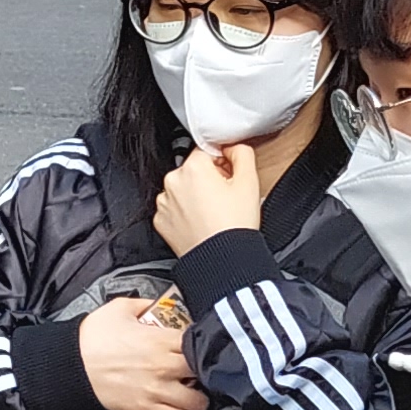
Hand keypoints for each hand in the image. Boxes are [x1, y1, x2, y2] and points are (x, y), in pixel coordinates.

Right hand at [76, 293, 201, 409]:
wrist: (70, 365)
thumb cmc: (91, 338)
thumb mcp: (119, 308)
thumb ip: (144, 304)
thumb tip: (156, 303)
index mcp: (160, 340)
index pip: (197, 342)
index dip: (199, 343)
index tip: (195, 345)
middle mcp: (164, 366)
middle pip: (203, 372)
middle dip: (203, 370)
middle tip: (197, 369)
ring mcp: (156, 390)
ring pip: (196, 401)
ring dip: (197, 397)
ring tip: (191, 391)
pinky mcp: (145, 408)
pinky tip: (175, 405)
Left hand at [154, 138, 267, 252]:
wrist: (222, 261)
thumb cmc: (234, 226)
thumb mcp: (249, 182)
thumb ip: (242, 153)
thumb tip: (233, 147)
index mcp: (193, 168)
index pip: (207, 151)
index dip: (223, 163)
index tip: (230, 177)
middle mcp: (172, 182)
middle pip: (193, 170)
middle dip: (208, 180)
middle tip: (224, 198)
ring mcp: (164, 203)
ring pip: (182, 189)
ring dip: (195, 196)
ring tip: (213, 213)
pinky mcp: (161, 221)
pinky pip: (174, 209)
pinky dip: (185, 213)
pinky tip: (202, 222)